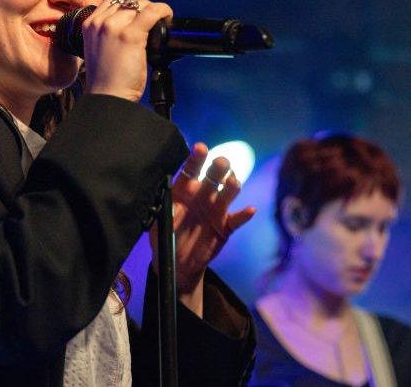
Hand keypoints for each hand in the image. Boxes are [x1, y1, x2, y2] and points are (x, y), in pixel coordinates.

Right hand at [82, 0, 171, 101]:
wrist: (107, 97)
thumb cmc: (107, 79)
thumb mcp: (100, 49)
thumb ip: (109, 33)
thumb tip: (133, 22)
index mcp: (89, 24)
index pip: (114, 0)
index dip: (131, 5)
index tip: (140, 15)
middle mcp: (99, 22)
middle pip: (128, 0)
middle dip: (142, 8)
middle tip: (151, 23)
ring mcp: (113, 27)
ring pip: (140, 4)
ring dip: (152, 11)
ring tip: (158, 23)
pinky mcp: (130, 35)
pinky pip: (152, 11)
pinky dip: (163, 10)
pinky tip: (167, 17)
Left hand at [150, 143, 255, 310]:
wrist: (178, 263)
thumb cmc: (166, 237)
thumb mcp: (160, 224)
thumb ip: (167, 213)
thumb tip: (173, 206)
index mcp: (185, 190)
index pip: (191, 170)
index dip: (196, 159)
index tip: (201, 148)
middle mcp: (203, 195)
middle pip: (214, 177)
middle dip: (218, 168)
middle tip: (222, 162)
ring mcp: (216, 210)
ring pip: (228, 193)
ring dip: (232, 186)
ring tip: (232, 182)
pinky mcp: (226, 226)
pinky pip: (237, 219)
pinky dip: (244, 215)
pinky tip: (249, 210)